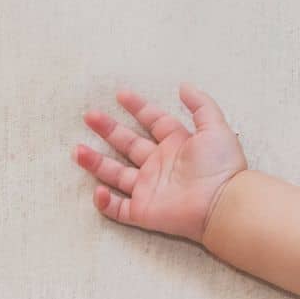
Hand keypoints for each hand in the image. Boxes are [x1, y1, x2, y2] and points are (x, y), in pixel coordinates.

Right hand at [72, 83, 247, 243]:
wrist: (222, 203)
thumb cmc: (221, 166)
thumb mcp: (215, 127)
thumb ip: (200, 105)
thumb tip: (184, 85)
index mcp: (177, 144)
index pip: (153, 121)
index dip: (138, 107)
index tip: (120, 94)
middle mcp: (160, 165)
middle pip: (128, 145)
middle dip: (108, 130)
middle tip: (89, 116)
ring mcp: (150, 189)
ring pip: (116, 175)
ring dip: (96, 163)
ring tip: (77, 150)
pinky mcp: (144, 212)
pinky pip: (118, 209)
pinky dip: (104, 202)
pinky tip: (97, 189)